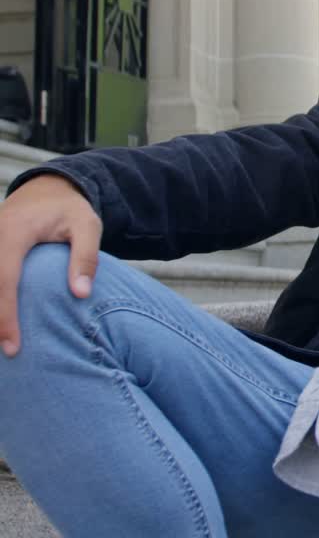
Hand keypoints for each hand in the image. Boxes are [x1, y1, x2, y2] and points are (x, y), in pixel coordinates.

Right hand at [0, 174, 102, 356]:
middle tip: (7, 353)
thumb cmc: (70, 210)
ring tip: (2, 345)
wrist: (46, 188)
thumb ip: (86, 258)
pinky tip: (0, 323)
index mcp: (12, 232)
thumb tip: (80, 294)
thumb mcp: (88, 225)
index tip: (13, 344)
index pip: (3, 279)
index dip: (5, 314)